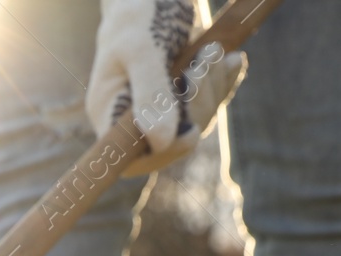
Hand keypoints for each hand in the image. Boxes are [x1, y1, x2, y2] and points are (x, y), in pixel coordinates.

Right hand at [86, 0, 246, 176]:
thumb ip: (151, 94)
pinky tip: (231, 59)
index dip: (163, 153)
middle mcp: (131, 115)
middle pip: (172, 141)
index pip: (132, 157)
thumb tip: (160, 142)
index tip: (190, 133)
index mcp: (109, 111)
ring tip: (213, 50)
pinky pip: (209, 102)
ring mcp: (157, 106)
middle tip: (204, 60)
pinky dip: (223, 81)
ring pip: (196, 121)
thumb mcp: (142, 48)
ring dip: (213, 87)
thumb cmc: (139, 11)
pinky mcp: (181, 92)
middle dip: (198, 104)